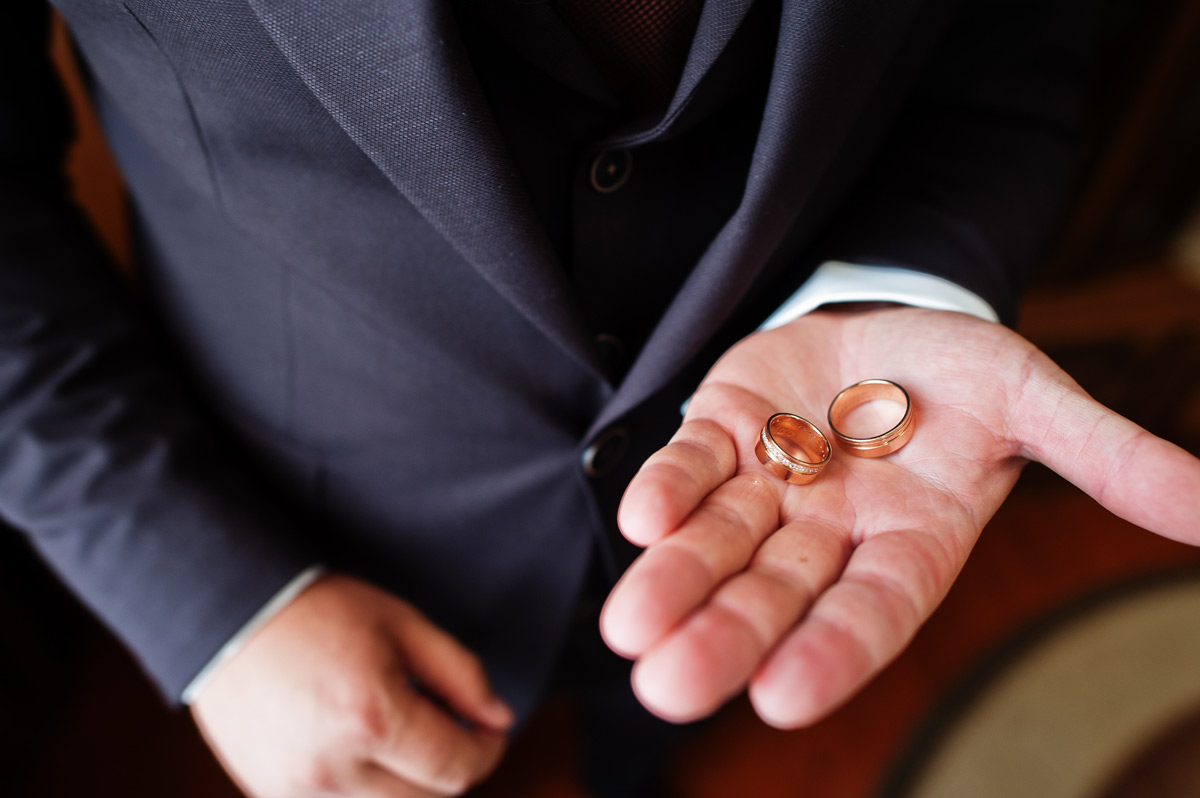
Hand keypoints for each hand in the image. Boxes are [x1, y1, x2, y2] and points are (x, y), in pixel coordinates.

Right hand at [191, 574, 513, 796]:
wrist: (230, 618)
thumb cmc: (320, 613)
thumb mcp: (403, 625)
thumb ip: (460, 675)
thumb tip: (498, 718)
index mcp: (372, 719)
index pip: (456, 768)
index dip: (486, 750)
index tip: (490, 728)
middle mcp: (334, 768)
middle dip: (449, 767)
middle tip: (447, 723)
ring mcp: (298, 789)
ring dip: (407, 781)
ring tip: (397, 729)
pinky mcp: (272, 795)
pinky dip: (363, 787)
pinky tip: (358, 743)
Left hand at [602, 306, 1199, 727]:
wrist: (891, 319)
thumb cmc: (963, 378)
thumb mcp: (1034, 403)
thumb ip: (1105, 458)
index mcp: (908, 542)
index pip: (872, 611)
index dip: (833, 651)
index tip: (783, 699)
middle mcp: (829, 530)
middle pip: (774, 593)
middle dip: (724, 637)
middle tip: (668, 690)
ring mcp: (770, 483)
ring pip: (717, 542)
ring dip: (672, 580)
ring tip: (627, 630)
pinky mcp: (725, 429)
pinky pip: (691, 464)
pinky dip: (666, 490)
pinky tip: (637, 519)